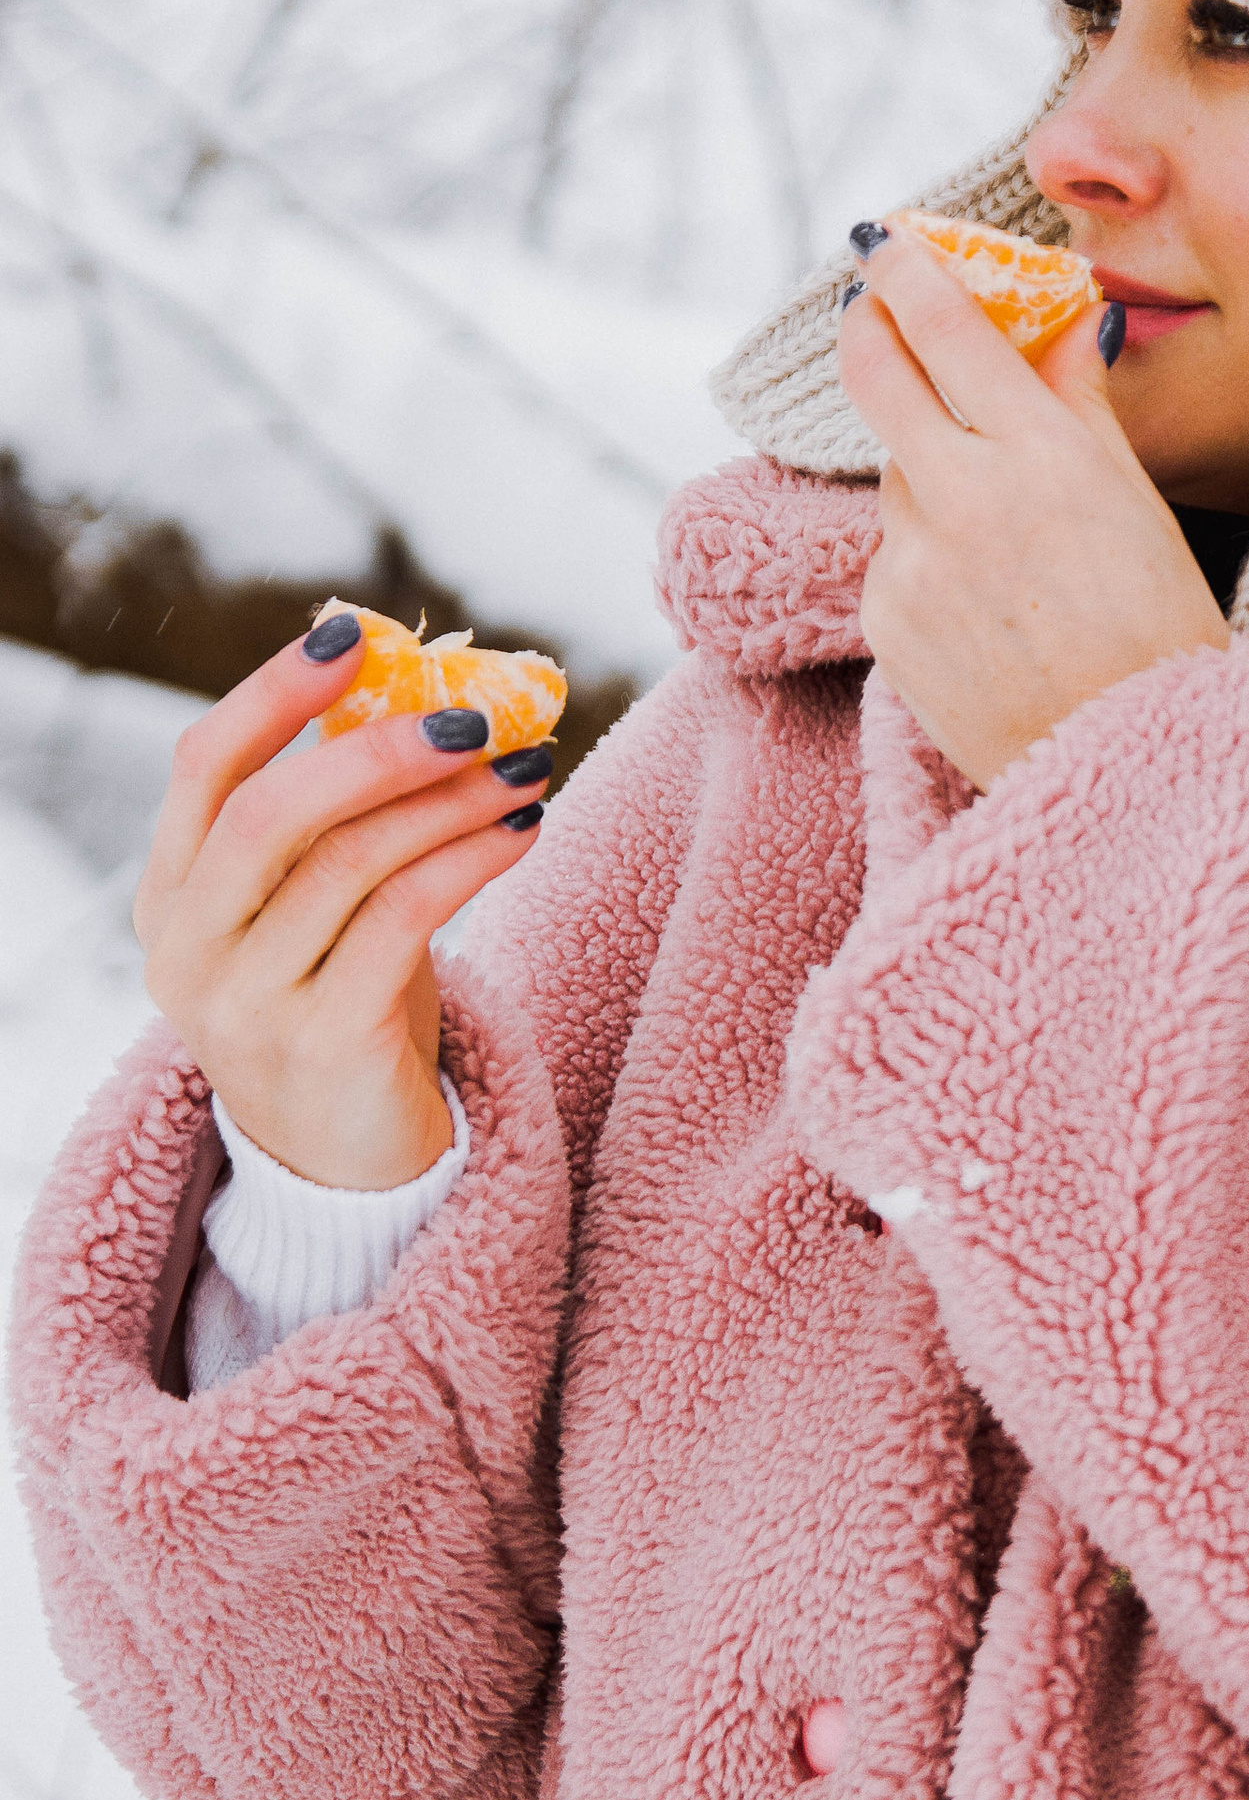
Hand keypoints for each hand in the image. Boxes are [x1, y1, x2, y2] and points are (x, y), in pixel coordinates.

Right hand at [133, 621, 553, 1187]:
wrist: (346, 1166)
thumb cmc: (340, 1006)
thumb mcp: (313, 908)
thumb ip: (334, 817)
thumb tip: (411, 687)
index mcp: (170, 897)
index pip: (202, 769)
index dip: (271, 693)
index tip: (350, 634)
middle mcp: (188, 951)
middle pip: (272, 814)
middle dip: (378, 750)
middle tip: (474, 716)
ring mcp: (246, 1006)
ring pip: (350, 865)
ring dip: (452, 803)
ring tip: (527, 767)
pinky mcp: (322, 1047)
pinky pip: (404, 923)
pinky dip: (472, 861)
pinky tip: (524, 830)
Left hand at [840, 229, 1229, 789]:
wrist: (1132, 769)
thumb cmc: (1159, 631)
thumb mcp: (1136, 500)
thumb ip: (1080, 404)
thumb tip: (1061, 322)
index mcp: (1042, 455)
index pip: (944, 327)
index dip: (906, 270)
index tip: (887, 242)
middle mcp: (966, 498)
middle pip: (876, 374)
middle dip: (866, 325)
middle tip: (866, 302)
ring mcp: (915, 562)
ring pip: (898, 477)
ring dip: (930, 473)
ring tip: (1004, 535)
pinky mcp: (885, 621)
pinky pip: (895, 556)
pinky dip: (929, 556)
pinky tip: (990, 601)